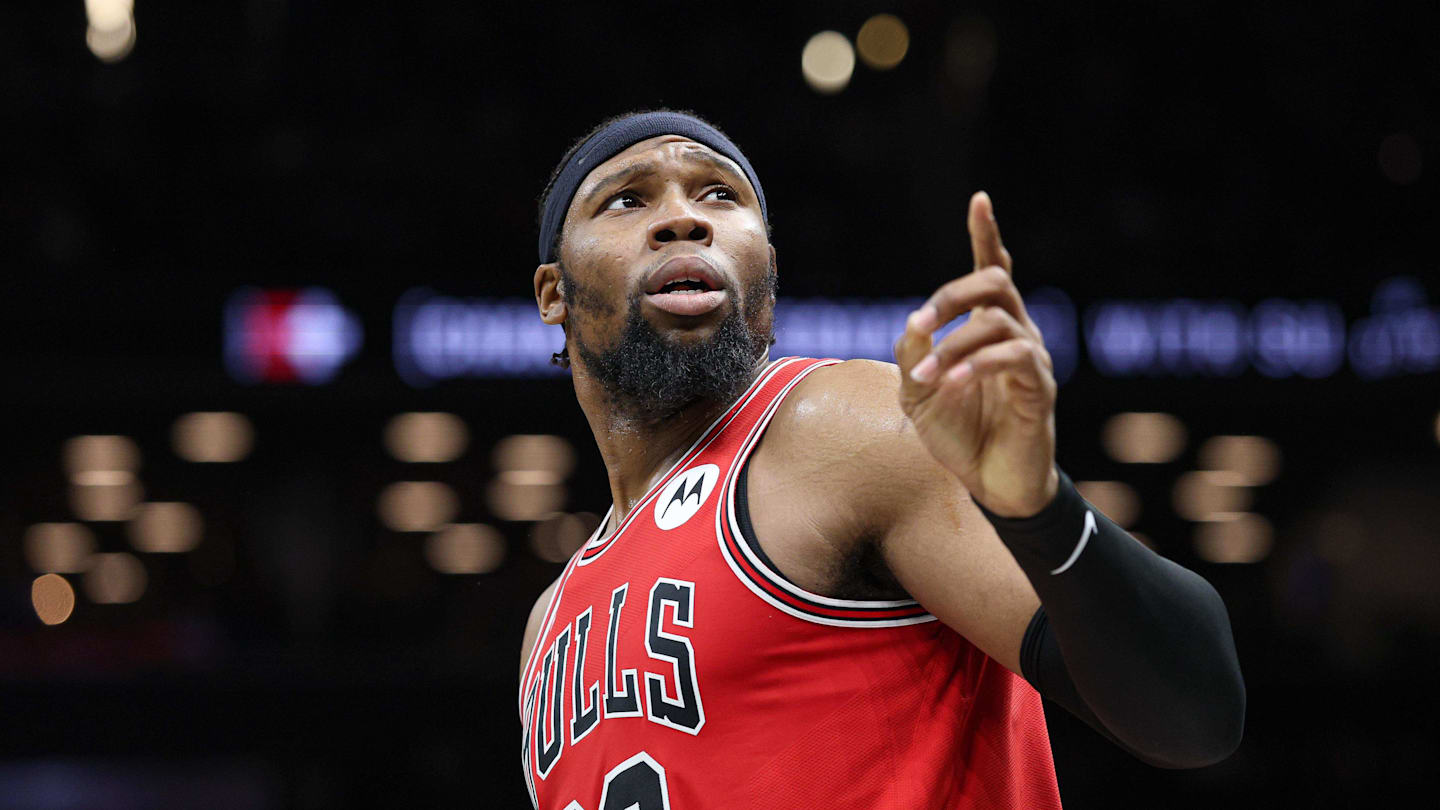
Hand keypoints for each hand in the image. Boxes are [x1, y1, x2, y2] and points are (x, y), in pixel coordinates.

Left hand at [894, 191, 1058, 517]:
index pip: (992, 271)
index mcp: (986, 327)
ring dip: (954, 345)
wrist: (989, 484)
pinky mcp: (1039, 387)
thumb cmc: (958, 435)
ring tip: (928, 378)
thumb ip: (913, 355)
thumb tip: (916, 323)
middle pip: (995, 283)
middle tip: (922, 322)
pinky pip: (1015, 357)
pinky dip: (978, 365)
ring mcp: (1031, 358)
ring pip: (998, 321)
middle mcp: (1014, 333)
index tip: (979, 200)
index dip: (987, 235)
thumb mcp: (918, 393)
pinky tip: (955, 384)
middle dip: (953, 293)